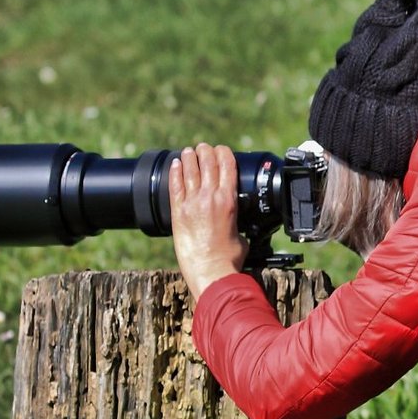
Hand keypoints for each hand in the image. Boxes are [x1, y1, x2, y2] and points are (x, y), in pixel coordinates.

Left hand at [168, 143, 248, 303]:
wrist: (211, 270)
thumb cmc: (229, 258)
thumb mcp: (242, 235)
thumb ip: (238, 224)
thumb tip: (238, 226)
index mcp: (229, 200)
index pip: (227, 166)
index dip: (224, 153)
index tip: (222, 150)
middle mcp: (210, 197)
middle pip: (208, 163)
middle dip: (206, 151)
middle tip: (204, 147)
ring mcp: (192, 203)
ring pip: (190, 170)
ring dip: (190, 157)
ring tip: (189, 151)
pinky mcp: (178, 212)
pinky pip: (175, 185)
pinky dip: (175, 172)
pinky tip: (175, 164)